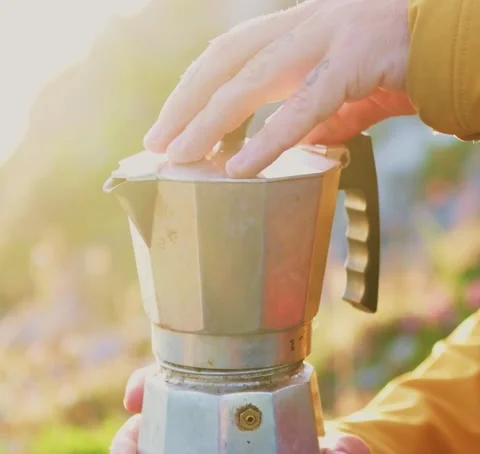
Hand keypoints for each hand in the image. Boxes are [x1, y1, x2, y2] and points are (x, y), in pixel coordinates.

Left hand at [144, 0, 414, 177]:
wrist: (458, 36)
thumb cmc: (403, 60)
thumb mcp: (349, 87)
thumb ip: (323, 113)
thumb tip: (310, 146)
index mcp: (297, 28)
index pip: (228, 53)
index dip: (192, 88)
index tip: (166, 126)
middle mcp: (304, 25)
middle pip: (225, 61)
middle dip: (186, 104)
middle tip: (157, 145)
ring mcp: (328, 38)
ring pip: (251, 81)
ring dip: (210, 122)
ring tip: (183, 156)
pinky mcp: (356, 63)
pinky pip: (304, 108)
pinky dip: (268, 140)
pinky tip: (241, 168)